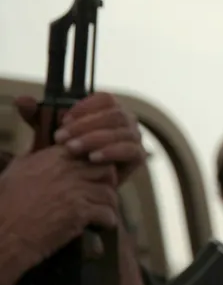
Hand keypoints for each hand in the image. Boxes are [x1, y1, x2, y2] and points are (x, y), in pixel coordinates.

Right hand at [0, 146, 118, 274]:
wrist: (1, 233)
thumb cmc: (4, 205)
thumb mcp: (15, 171)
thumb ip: (33, 159)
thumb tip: (40, 153)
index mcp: (51, 157)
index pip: (88, 152)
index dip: (94, 165)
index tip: (94, 178)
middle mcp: (65, 170)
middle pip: (105, 170)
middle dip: (108, 183)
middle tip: (103, 196)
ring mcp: (74, 190)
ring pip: (109, 192)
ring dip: (109, 204)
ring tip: (103, 212)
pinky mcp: (79, 212)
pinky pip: (107, 213)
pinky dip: (108, 221)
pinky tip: (101, 225)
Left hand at [16, 93, 145, 182]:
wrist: (77, 184)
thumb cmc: (65, 155)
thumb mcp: (48, 135)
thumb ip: (36, 117)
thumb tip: (23, 100)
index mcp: (109, 110)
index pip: (106, 99)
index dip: (86, 107)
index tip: (63, 120)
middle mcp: (126, 122)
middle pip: (114, 114)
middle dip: (86, 125)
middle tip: (61, 138)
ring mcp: (134, 138)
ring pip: (121, 132)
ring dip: (95, 139)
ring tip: (72, 149)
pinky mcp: (137, 157)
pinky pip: (130, 150)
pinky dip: (111, 152)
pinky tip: (92, 158)